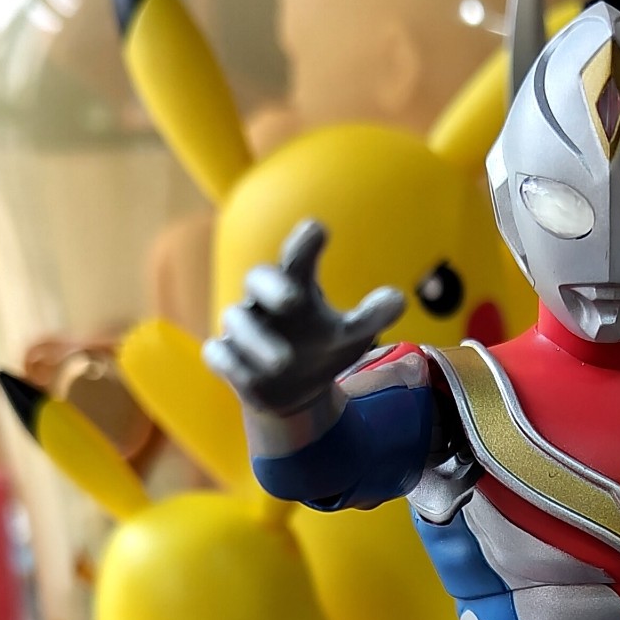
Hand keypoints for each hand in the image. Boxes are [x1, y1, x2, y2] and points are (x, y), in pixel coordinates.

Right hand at [202, 220, 404, 419]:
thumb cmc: (323, 348)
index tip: (318, 228)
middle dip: (272, 286)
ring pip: (235, 320)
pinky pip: (219, 355)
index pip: (297, 258)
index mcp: (296, 286)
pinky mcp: (228, 359)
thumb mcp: (352, 336)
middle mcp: (265, 301)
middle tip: (294, 299)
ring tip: (284, 362)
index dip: (304, 244)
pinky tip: (248, 378)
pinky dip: (232, 364)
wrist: (295, 391)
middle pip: (257, 277)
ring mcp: (243, 329)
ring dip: (257, 340)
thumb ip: (371, 317)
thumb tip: (399, 298)